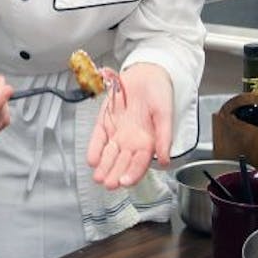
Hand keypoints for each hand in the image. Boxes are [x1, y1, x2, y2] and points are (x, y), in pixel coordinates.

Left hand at [87, 63, 172, 189]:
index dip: (133, 173)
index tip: (125, 181)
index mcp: (148, 142)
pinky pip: (99, 138)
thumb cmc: (159, 93)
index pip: (140, 164)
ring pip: (110, 154)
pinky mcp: (106, 122)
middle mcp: (132, 141)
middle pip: (123, 163)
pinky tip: (92, 160)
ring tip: (98, 177)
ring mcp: (118, 132)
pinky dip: (95, 148)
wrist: (147, 73)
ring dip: (104, 166)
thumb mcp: (165, 114)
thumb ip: (164, 137)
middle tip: (108, 184)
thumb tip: (165, 159)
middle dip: (115, 174)